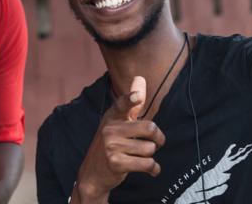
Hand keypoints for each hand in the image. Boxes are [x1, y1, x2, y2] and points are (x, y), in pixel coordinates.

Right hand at [73, 76, 165, 203]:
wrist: (93, 173)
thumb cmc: (111, 144)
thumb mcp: (117, 122)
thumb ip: (131, 103)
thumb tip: (140, 78)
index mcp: (112, 116)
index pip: (122, 104)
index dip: (130, 100)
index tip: (137, 97)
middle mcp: (110, 129)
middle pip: (149, 128)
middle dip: (159, 138)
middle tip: (157, 142)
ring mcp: (111, 146)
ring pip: (149, 148)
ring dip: (151, 156)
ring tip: (143, 157)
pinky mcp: (116, 163)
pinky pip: (147, 164)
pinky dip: (153, 168)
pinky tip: (151, 169)